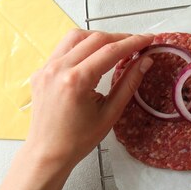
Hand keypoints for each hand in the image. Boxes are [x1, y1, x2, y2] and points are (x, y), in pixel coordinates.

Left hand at [25, 29, 153, 168]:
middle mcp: (58, 69)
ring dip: (99, 38)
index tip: (149, 39)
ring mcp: (46, 68)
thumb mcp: (111, 112)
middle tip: (137, 44)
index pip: (110, 51)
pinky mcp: (41, 70)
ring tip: (116, 47)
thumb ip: (129, 83)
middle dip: (119, 38)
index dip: (133, 42)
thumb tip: (146, 60)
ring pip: (76, 37)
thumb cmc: (79, 139)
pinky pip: (64, 48)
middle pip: (94, 39)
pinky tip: (94, 56)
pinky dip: (82, 46)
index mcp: (76, 81)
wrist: (47, 153)